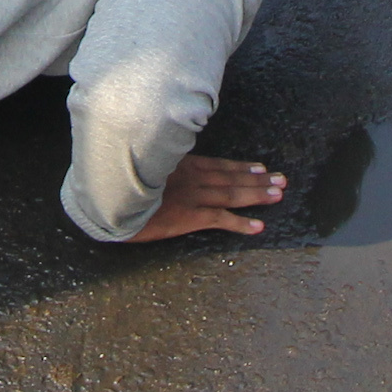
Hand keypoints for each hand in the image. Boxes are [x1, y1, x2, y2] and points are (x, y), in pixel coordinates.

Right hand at [133, 154, 289, 241]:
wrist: (110, 194)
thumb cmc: (120, 182)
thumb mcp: (141, 165)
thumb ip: (158, 166)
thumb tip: (166, 171)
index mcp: (181, 165)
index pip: (218, 165)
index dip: (241, 167)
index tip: (260, 168)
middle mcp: (192, 177)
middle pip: (231, 177)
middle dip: (258, 180)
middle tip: (282, 180)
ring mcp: (192, 195)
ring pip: (232, 193)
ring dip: (257, 194)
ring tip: (277, 194)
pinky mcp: (189, 215)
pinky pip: (220, 218)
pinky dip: (241, 222)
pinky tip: (258, 227)